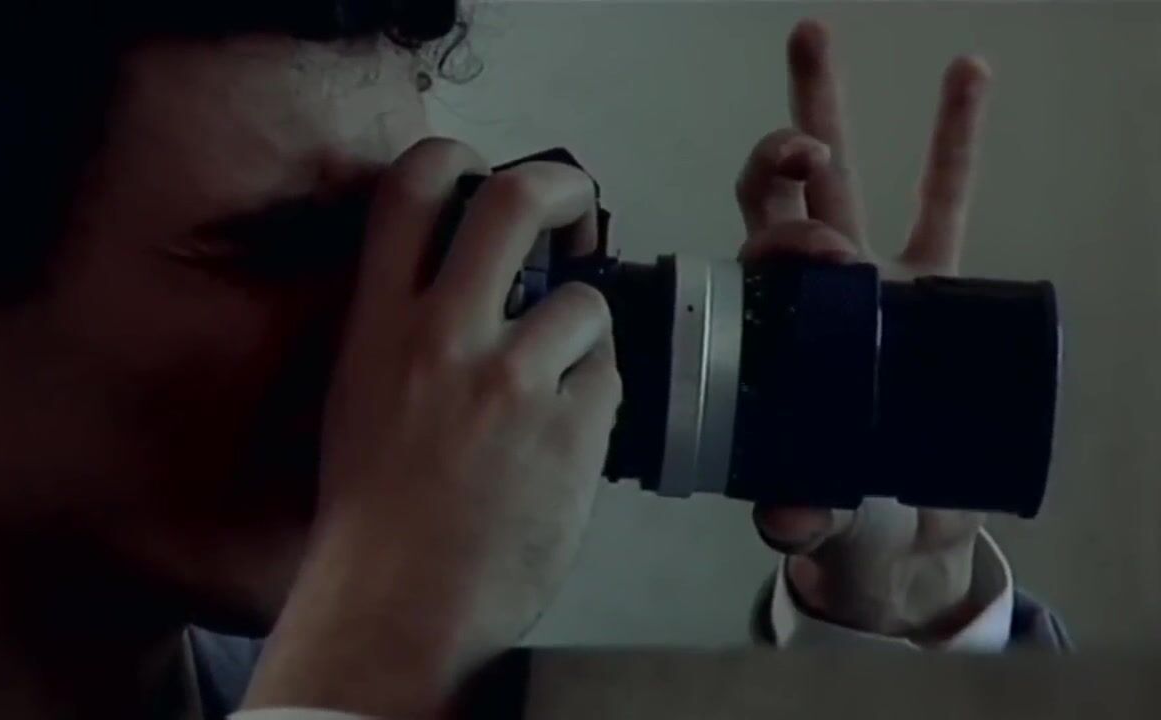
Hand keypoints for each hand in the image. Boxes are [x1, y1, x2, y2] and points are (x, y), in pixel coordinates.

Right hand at [243, 139, 619, 716]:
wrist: (396, 605)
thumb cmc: (374, 514)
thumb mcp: (361, 395)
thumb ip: (408, 329)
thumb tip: (472, 283)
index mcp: (379, 322)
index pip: (413, 185)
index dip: (460, 157)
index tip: (487, 176)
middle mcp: (442, 334)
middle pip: (519, 200)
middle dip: (564, 190)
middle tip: (577, 211)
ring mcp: (509, 379)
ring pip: (587, 300)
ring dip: (585, 331)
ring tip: (560, 378)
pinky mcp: (567, 428)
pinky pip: (608, 377)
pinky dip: (597, 396)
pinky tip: (566, 435)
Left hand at [736, 20, 993, 638]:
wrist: (897, 529)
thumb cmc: (843, 506)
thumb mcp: (821, 508)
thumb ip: (803, 509)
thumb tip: (785, 523)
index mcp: (779, 334)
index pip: (757, 257)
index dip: (773, 229)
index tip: (813, 247)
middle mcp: (815, 296)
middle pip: (787, 201)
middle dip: (783, 143)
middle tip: (798, 101)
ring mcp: (874, 283)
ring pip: (850, 183)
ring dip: (828, 114)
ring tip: (816, 37)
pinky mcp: (934, 292)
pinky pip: (946, 204)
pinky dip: (953, 143)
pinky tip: (966, 77)